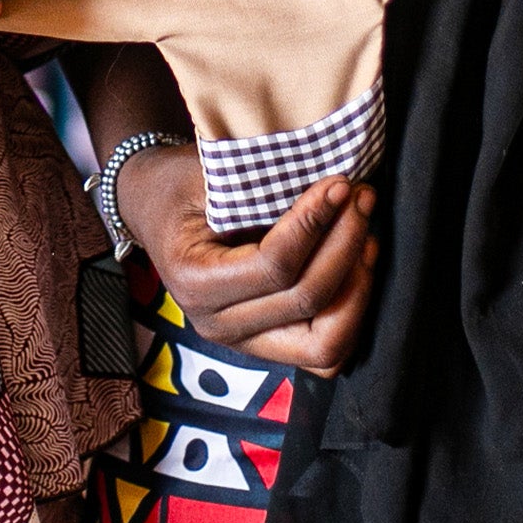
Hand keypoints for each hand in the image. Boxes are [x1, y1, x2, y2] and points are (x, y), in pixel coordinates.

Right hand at [113, 144, 377, 375]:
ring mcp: (244, 342)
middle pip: (305, 301)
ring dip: (357, 287)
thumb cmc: (182, 184)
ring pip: (324, 343)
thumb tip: (329, 181)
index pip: (274, 264)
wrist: (155, 209)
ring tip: (367, 234)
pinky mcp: (267, 344)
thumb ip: (260, 181)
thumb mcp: (208, 172)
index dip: (316, 223)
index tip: (340, 183)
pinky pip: (325, 350)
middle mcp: (217, 324)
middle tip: (362, 197)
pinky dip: (351, 313)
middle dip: (345, 245)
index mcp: (195, 280)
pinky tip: (358, 265)